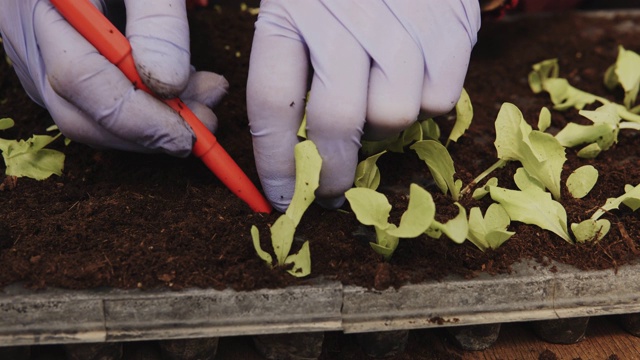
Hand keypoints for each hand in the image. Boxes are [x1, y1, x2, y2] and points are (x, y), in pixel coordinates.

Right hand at [0, 0, 227, 156]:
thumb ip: (156, 20)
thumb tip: (168, 86)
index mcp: (43, 6)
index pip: (80, 80)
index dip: (137, 117)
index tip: (187, 133)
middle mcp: (32, 43)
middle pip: (82, 116)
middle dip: (150, 132)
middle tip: (206, 123)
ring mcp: (41, 62)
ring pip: (93, 119)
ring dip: (155, 122)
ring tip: (206, 96)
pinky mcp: (60, 71)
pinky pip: (99, 106)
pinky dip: (145, 109)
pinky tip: (183, 89)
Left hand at [247, 0, 480, 211]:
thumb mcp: (298, 10)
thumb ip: (290, 71)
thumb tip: (296, 155)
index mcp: (289, 12)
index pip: (271, 103)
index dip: (277, 163)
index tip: (285, 198)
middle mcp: (341, 15)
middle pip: (336, 122)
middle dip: (333, 172)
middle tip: (332, 190)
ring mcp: (401, 20)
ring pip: (393, 117)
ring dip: (381, 126)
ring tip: (376, 100)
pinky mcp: (452, 25)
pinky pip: (439, 100)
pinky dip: (426, 102)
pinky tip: (413, 77)